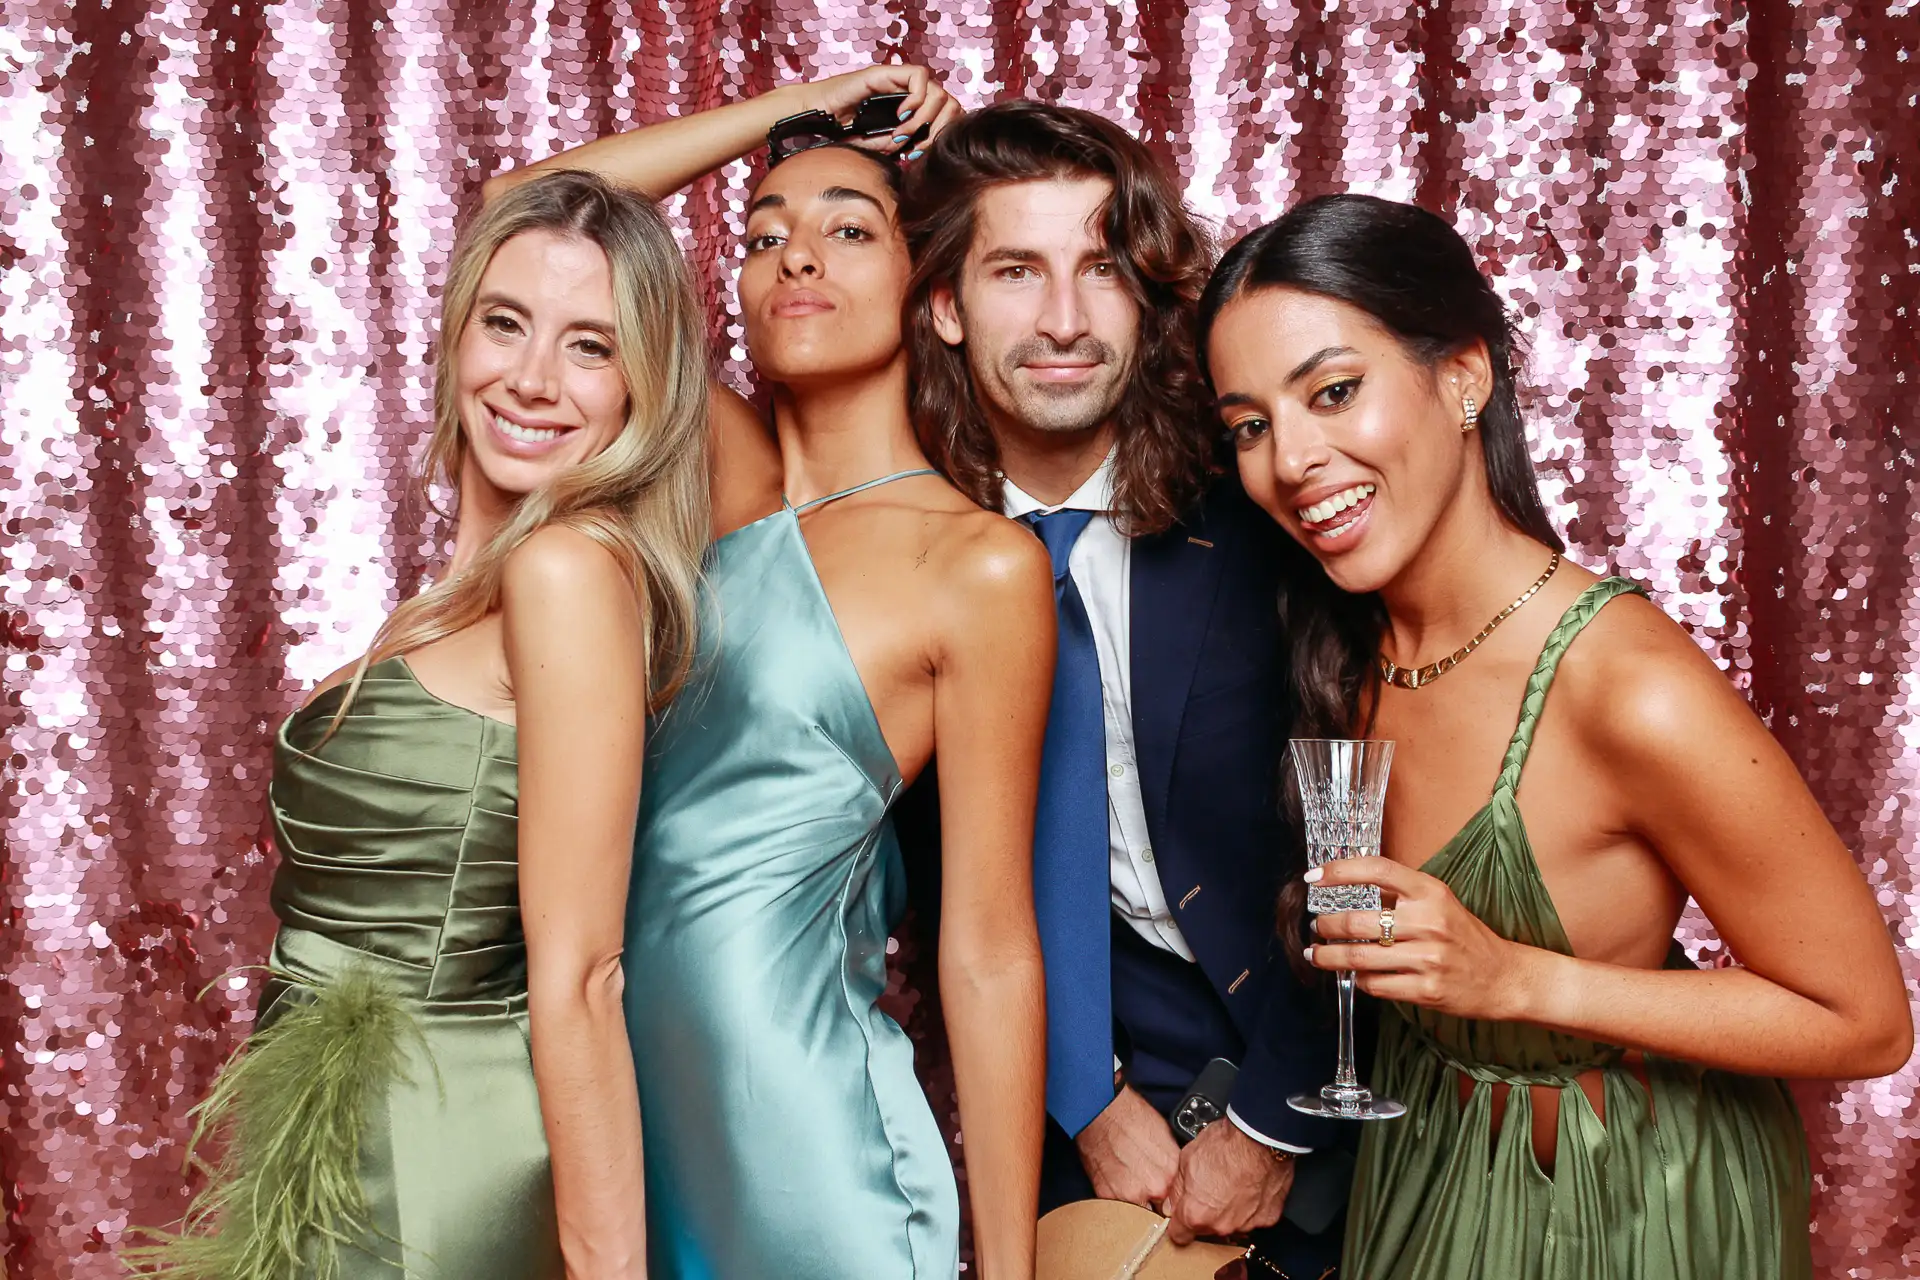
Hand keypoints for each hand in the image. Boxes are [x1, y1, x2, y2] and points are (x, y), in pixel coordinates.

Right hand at [796, 63, 962, 155]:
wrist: (817, 117)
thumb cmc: (842, 132)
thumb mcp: (878, 145)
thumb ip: (900, 145)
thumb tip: (919, 149)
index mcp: (911, 109)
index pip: (946, 115)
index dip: (940, 135)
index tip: (918, 154)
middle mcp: (909, 93)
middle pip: (949, 103)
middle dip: (937, 129)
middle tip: (915, 147)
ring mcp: (899, 81)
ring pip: (937, 91)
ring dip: (923, 117)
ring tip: (902, 133)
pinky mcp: (887, 72)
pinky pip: (918, 77)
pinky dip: (915, 99)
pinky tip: (899, 115)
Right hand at [1073, 1086, 1181, 1209]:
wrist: (1103, 1111)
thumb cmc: (1132, 1117)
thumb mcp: (1167, 1139)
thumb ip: (1172, 1166)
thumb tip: (1175, 1180)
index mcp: (1172, 1174)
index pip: (1179, 1202)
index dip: (1171, 1198)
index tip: (1166, 1196)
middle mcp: (1154, 1188)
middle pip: (1160, 1210)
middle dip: (1155, 1202)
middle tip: (1147, 1186)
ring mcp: (1130, 1195)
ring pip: (1140, 1213)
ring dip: (1137, 1203)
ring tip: (1131, 1182)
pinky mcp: (1108, 1196)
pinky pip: (1119, 1207)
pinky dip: (1119, 1198)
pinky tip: (1118, 1180)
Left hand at [1162, 1120, 1292, 1244]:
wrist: (1260, 1137)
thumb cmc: (1226, 1144)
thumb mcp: (1186, 1159)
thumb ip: (1176, 1189)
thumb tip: (1172, 1202)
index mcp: (1196, 1213)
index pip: (1179, 1235)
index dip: (1178, 1223)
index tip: (1181, 1214)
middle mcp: (1221, 1225)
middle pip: (1206, 1229)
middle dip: (1205, 1213)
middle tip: (1209, 1189)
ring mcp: (1246, 1224)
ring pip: (1231, 1224)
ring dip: (1229, 1210)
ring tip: (1231, 1184)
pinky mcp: (1267, 1218)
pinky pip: (1253, 1218)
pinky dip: (1250, 1207)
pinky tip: (1248, 1186)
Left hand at [1305, 856, 1533, 1019]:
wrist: (1504, 977)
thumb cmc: (1465, 936)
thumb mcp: (1439, 901)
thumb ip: (1401, 894)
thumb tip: (1348, 889)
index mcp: (1430, 892)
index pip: (1377, 870)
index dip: (1340, 871)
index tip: (1313, 877)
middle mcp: (1428, 922)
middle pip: (1357, 921)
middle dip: (1326, 926)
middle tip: (1316, 928)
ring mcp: (1428, 958)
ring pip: (1359, 957)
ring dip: (1329, 957)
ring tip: (1317, 954)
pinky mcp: (1426, 990)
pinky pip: (1376, 984)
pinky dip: (1358, 980)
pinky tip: (1355, 975)